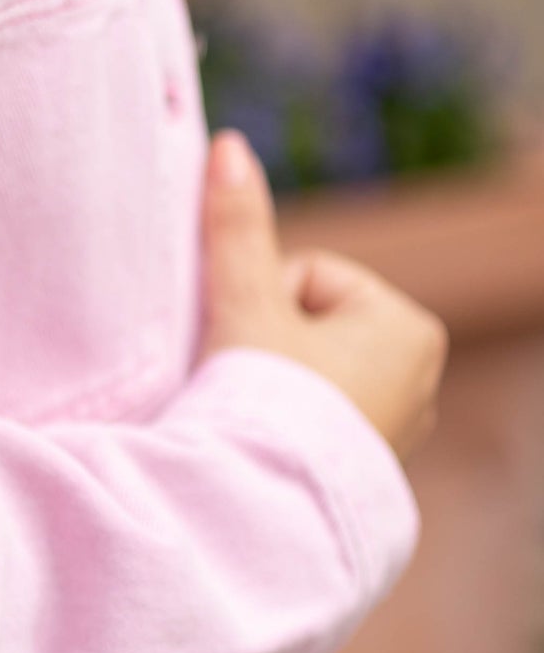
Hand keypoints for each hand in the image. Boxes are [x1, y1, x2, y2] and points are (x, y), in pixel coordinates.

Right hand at [199, 130, 447, 460]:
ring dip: (278, 387)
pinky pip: (319, 422)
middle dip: (273, 348)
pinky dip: (291, 426)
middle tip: (250, 385)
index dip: (263, 306)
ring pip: (314, 374)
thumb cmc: (263, 401)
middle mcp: (423, 377)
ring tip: (260, 419)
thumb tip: (229, 144)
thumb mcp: (245, 303)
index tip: (252, 349)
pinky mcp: (370, 468)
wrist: (261, 508)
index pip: (310, 280)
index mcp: (410, 327)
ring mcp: (401, 428)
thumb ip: (237, 226)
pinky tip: (271, 448)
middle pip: (314, 327)